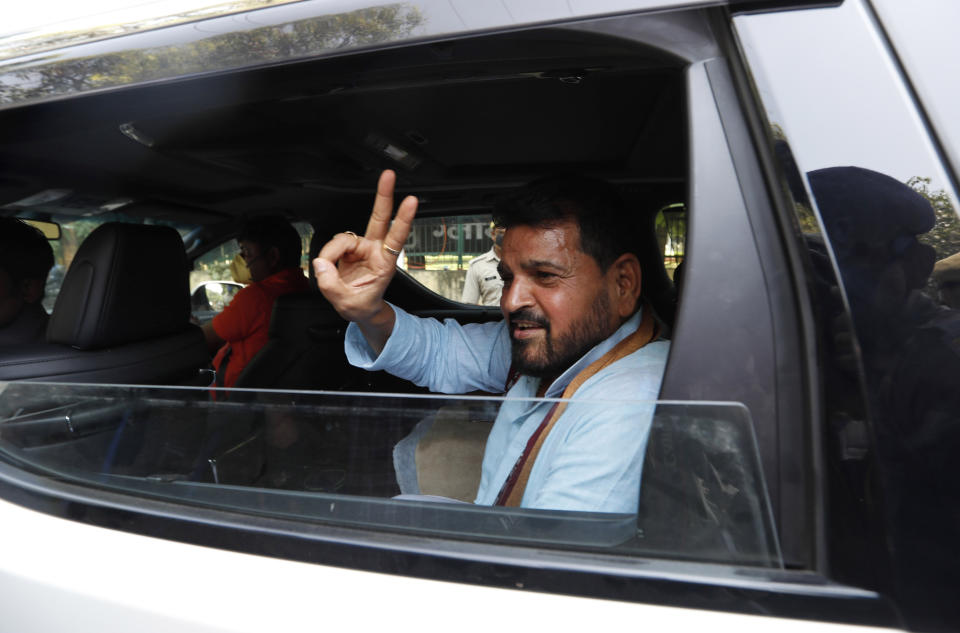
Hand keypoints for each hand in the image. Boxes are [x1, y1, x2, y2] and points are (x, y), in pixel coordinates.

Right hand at [312, 169, 417, 324]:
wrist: (359, 309)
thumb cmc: (361, 305)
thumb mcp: (348, 303)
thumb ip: (332, 284)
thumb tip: (321, 263)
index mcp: (385, 263)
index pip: (396, 237)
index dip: (403, 218)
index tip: (411, 201)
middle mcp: (374, 250)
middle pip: (379, 218)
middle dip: (383, 195)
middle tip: (388, 175)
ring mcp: (361, 247)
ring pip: (342, 238)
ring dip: (331, 253)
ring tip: (330, 272)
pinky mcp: (347, 248)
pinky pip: (332, 245)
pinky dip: (326, 255)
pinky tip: (328, 266)